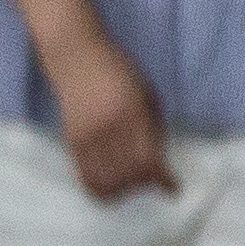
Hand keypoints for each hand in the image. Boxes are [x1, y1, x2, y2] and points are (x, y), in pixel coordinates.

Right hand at [49, 38, 171, 199]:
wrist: (75, 55)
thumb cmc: (118, 70)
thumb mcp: (147, 93)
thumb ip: (154, 127)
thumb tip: (159, 164)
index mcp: (133, 112)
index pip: (150, 160)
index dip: (164, 180)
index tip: (173, 188)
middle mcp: (109, 127)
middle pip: (130, 175)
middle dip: (146, 185)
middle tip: (153, 181)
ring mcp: (88, 135)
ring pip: (107, 182)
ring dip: (124, 189)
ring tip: (132, 183)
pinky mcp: (71, 140)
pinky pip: (86, 177)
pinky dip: (101, 188)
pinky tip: (112, 185)